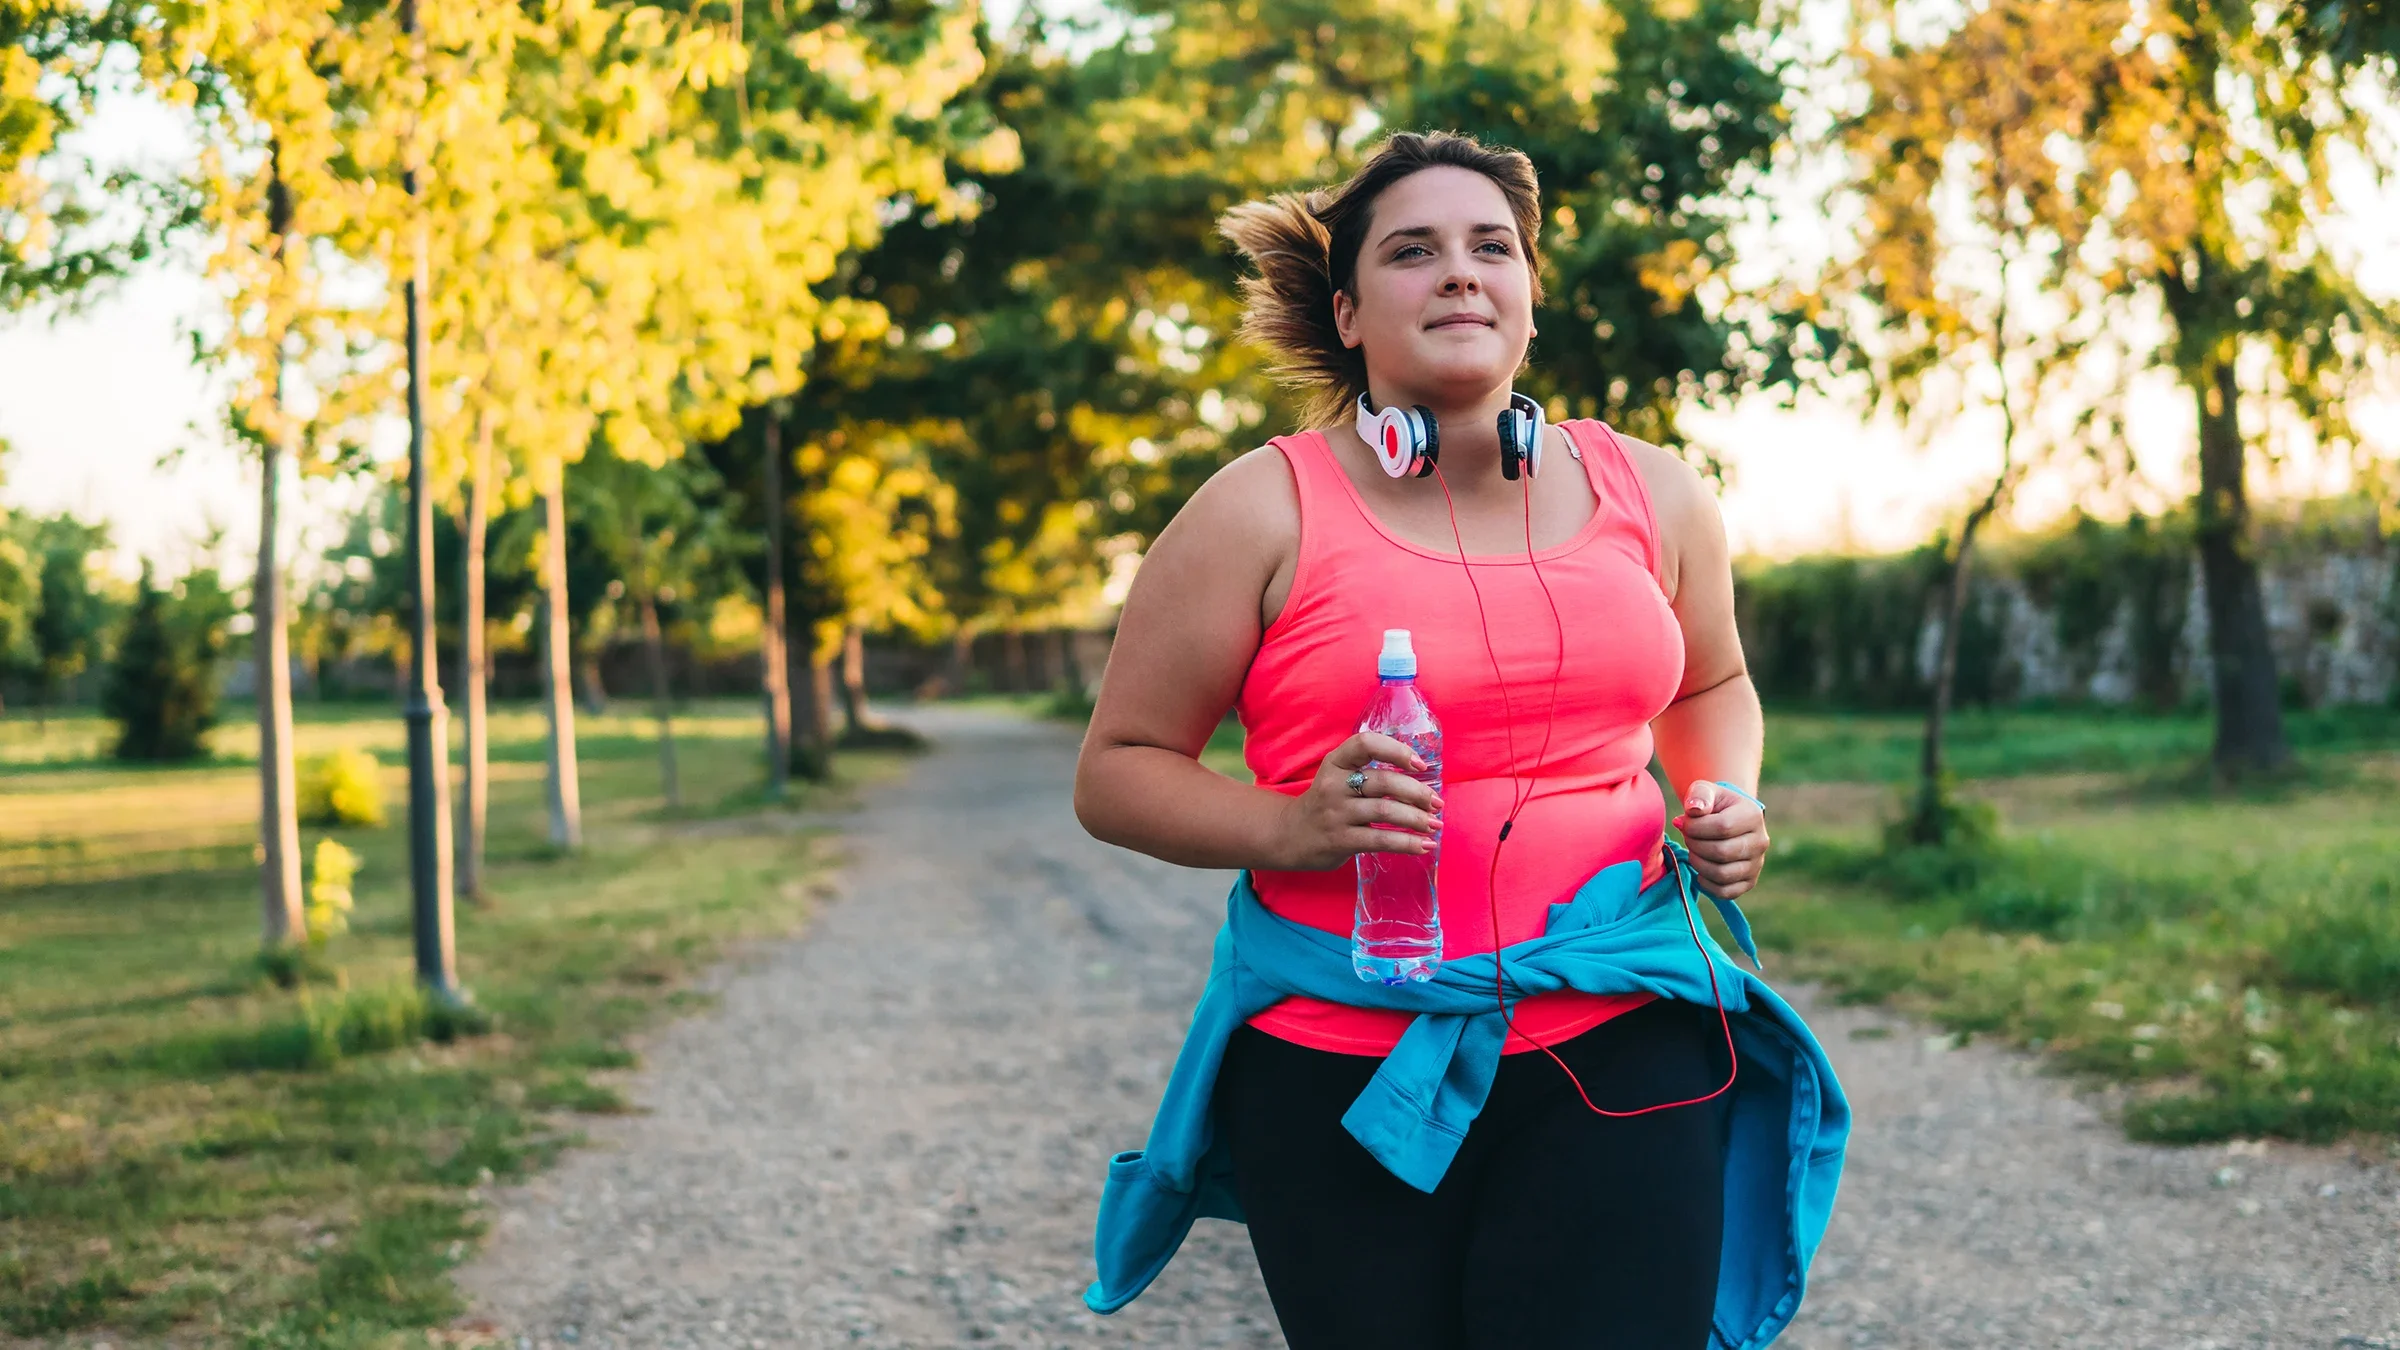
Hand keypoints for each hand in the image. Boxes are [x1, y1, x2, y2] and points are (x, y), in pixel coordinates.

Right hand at [1270, 733, 1443, 870]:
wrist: (1290, 834)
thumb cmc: (1326, 802)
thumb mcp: (1338, 776)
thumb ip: (1369, 771)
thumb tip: (1421, 780)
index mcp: (1336, 762)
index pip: (1366, 743)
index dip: (1396, 750)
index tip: (1419, 765)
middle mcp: (1333, 784)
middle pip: (1383, 782)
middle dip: (1417, 793)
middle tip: (1437, 803)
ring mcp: (1336, 813)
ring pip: (1385, 812)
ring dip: (1417, 819)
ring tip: (1435, 825)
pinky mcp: (1340, 840)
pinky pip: (1380, 840)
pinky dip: (1407, 843)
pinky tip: (1424, 845)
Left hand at [1672, 781, 1767, 898]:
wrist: (1728, 819)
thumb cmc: (1714, 804)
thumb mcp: (1706, 791)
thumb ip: (1699, 794)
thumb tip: (1694, 810)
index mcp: (1753, 815)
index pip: (1722, 827)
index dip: (1695, 828)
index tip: (1683, 822)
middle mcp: (1760, 842)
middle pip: (1721, 852)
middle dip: (1695, 845)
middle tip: (1688, 837)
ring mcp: (1757, 864)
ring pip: (1722, 874)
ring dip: (1698, 864)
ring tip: (1693, 851)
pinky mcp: (1749, 882)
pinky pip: (1725, 892)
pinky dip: (1706, 883)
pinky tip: (1700, 869)